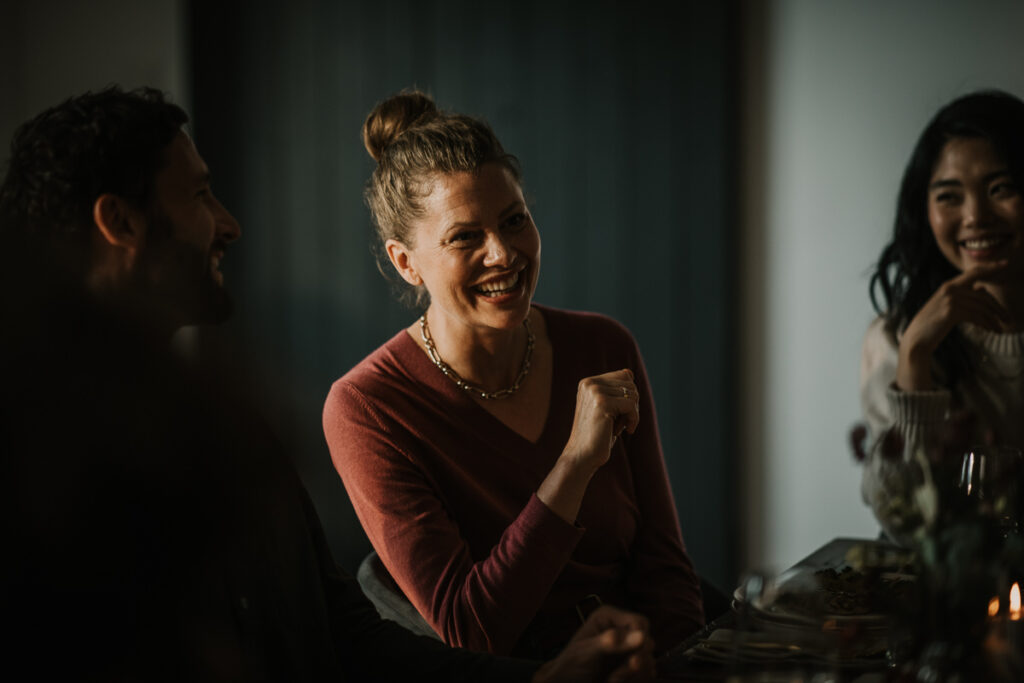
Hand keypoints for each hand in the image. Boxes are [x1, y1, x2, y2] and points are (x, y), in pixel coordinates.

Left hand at [532, 606, 655, 682]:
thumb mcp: (587, 652)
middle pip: (647, 641)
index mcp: (609, 617)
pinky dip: (636, 680)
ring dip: (634, 674)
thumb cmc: (570, 666)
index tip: (632, 660)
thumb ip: (611, 643)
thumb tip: (641, 635)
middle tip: (618, 676)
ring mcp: (628, 648)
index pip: (639, 623)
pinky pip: (647, 672)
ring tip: (613, 680)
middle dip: (636, 661)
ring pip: (649, 659)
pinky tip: (618, 682)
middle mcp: (621, 629)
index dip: (640, 640)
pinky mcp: (631, 664)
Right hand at [561, 369, 639, 472]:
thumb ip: (616, 390)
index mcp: (587, 382)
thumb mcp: (607, 409)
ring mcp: (594, 391)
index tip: (621, 414)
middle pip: (630, 383)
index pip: (624, 375)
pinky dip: (634, 419)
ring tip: (619, 426)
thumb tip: (630, 372)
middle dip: (632, 405)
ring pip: (633, 394)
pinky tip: (627, 430)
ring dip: (632, 413)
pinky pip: (631, 405)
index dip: (628, 395)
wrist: (582, 456)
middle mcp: (589, 383)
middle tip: (621, 422)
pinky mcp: (602, 403)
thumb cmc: (597, 435)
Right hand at [897, 262, 1009, 390]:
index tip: (1006, 264)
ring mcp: (950, 299)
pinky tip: (993, 330)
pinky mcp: (952, 311)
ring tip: (1002, 328)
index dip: (990, 267)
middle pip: (983, 294)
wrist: (916, 339)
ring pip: (982, 307)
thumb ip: (963, 296)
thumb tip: (983, 289)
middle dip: (998, 307)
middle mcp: (949, 289)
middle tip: (1009, 319)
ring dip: (995, 319)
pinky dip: (988, 324)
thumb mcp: (947, 306)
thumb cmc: (932, 325)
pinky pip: (977, 316)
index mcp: (948, 286)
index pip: (974, 272)